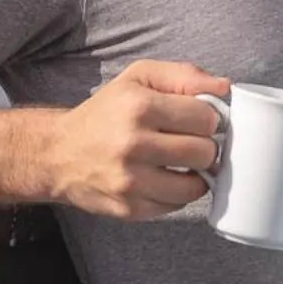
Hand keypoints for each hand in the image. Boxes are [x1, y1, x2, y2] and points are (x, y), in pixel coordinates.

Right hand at [47, 59, 229, 218]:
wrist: (58, 153)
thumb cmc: (105, 112)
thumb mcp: (138, 78)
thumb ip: (183, 75)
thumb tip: (224, 87)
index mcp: (138, 106)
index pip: (206, 118)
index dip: (207, 119)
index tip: (196, 120)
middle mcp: (132, 144)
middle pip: (204, 152)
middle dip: (204, 147)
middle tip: (190, 142)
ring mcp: (129, 181)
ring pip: (194, 185)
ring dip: (195, 174)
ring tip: (182, 163)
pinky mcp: (128, 208)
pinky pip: (176, 206)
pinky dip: (176, 193)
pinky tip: (164, 179)